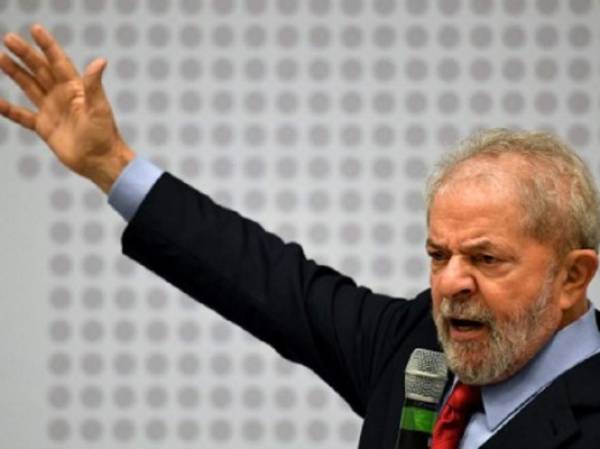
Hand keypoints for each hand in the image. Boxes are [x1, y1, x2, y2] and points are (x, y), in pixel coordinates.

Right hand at [0, 24, 134, 192]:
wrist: (99, 161)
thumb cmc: (104, 134)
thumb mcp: (99, 108)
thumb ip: (94, 85)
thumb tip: (100, 61)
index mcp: (76, 89)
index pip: (58, 62)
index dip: (47, 46)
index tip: (35, 30)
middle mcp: (62, 96)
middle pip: (40, 70)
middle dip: (25, 54)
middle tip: (8, 39)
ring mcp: (52, 110)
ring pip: (30, 87)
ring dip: (16, 73)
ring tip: (0, 58)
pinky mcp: (45, 127)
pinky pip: (22, 116)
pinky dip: (9, 109)